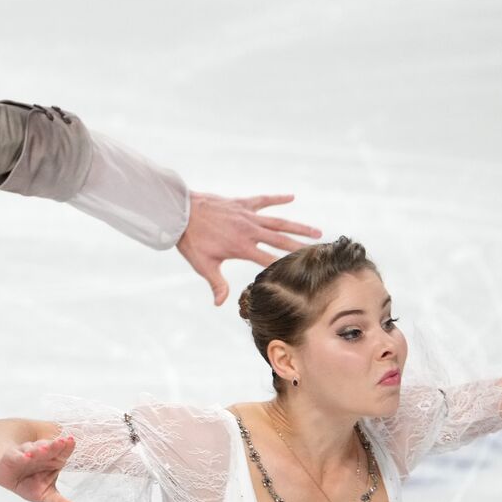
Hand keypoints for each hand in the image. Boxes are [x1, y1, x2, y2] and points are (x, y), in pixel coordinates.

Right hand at [0, 436, 82, 501]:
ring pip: (34, 450)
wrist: (6, 475)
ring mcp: (27, 454)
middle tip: (62, 442)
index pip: (62, 452)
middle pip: (50, 449)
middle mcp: (41, 454)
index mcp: (53, 460)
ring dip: (39, 449)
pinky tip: (26, 457)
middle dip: (55, 446)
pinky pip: (18, 456)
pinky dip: (22, 456)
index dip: (67, 447)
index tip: (71, 442)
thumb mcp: (47, 495)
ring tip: (44, 448)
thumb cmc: (29, 483)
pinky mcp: (12, 457)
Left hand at [175, 192, 322, 305]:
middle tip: (321, 252)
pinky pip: (264, 200)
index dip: (287, 266)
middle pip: (281, 240)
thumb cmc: (191, 240)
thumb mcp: (203, 265)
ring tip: (317, 232)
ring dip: (299, 227)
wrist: (181, 212)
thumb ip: (216, 284)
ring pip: (279, 221)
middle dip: (302, 247)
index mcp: (242, 247)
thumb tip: (221, 304)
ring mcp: (248, 215)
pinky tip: (291, 197)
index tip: (304, 272)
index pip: (270, 259)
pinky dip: (278, 199)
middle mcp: (250, 231)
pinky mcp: (242, 203)